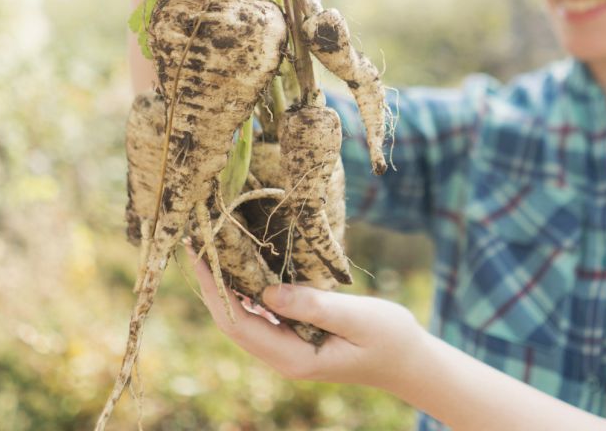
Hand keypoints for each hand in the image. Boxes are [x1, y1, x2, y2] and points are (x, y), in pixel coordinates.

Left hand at [186, 247, 428, 390]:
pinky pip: (262, 313)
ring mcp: (288, 348)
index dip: (215, 290)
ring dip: (226, 286)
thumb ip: (314, 306)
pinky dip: (248, 289)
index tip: (200, 256)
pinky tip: (243, 265)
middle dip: (212, 284)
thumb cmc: (390, 338)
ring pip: (244, 317)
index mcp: (293, 358)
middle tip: (195, 244)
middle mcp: (283, 356)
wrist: (410, 361)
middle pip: (232, 322)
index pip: (239, 325)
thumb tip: (267, 293)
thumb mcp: (357, 318)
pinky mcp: (296, 336)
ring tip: (212, 249)